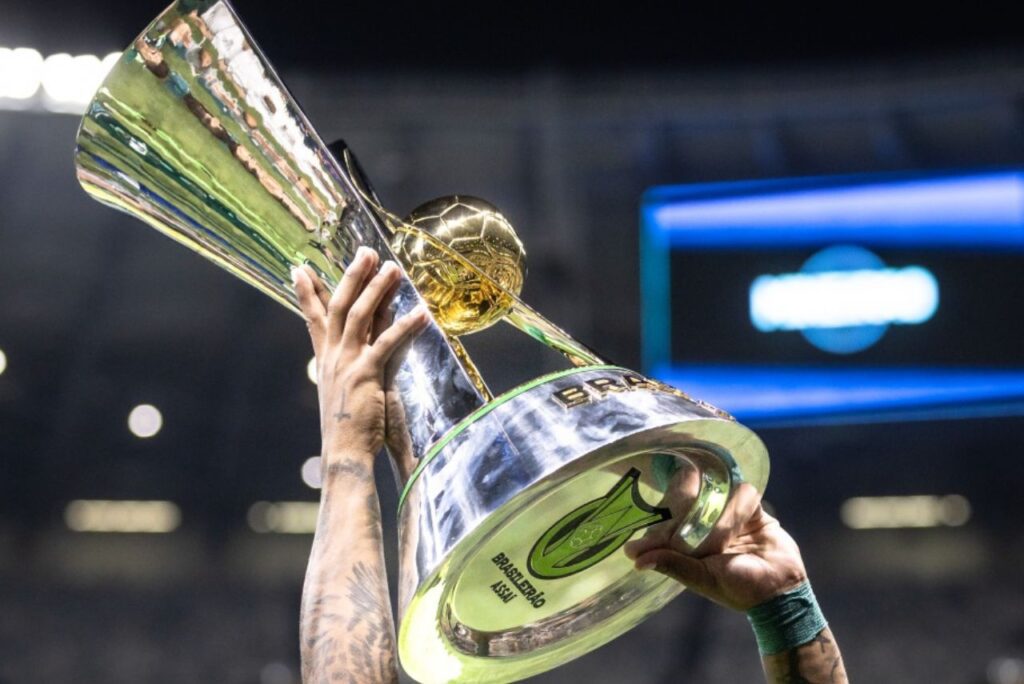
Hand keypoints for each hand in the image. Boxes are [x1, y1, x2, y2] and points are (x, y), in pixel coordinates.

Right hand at [292, 247, 428, 463]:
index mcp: (325, 358)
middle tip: (365, 251)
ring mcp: (347, 364)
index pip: (312, 317)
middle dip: (352, 276)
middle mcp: (332, 356)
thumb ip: (351, 363)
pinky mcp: (365, 375)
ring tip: (393, 267)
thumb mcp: (344, 388)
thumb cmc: (348, 426)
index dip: (305, 292)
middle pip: (338, 305)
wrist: (344, 453)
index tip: (299, 268)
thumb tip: (364, 346)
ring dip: (377, 289)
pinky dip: (405, 326)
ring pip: (359, 316)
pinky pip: (387, 343)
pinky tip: (422, 312)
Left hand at [624, 480, 807, 611]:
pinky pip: (741, 493)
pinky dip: (738, 511)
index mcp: (687, 536)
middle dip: (683, 508)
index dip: (658, 519)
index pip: (666, 514)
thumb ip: (671, 563)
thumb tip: (634, 558)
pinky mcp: (751, 506)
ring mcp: (727, 510)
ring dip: (716, 520)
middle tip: (685, 531)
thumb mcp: (700, 577)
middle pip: (686, 495)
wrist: (779, 590)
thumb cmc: (737, 588)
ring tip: (719, 545)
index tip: (646, 533)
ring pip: (714, 494)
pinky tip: (741, 527)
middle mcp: (704, 519)